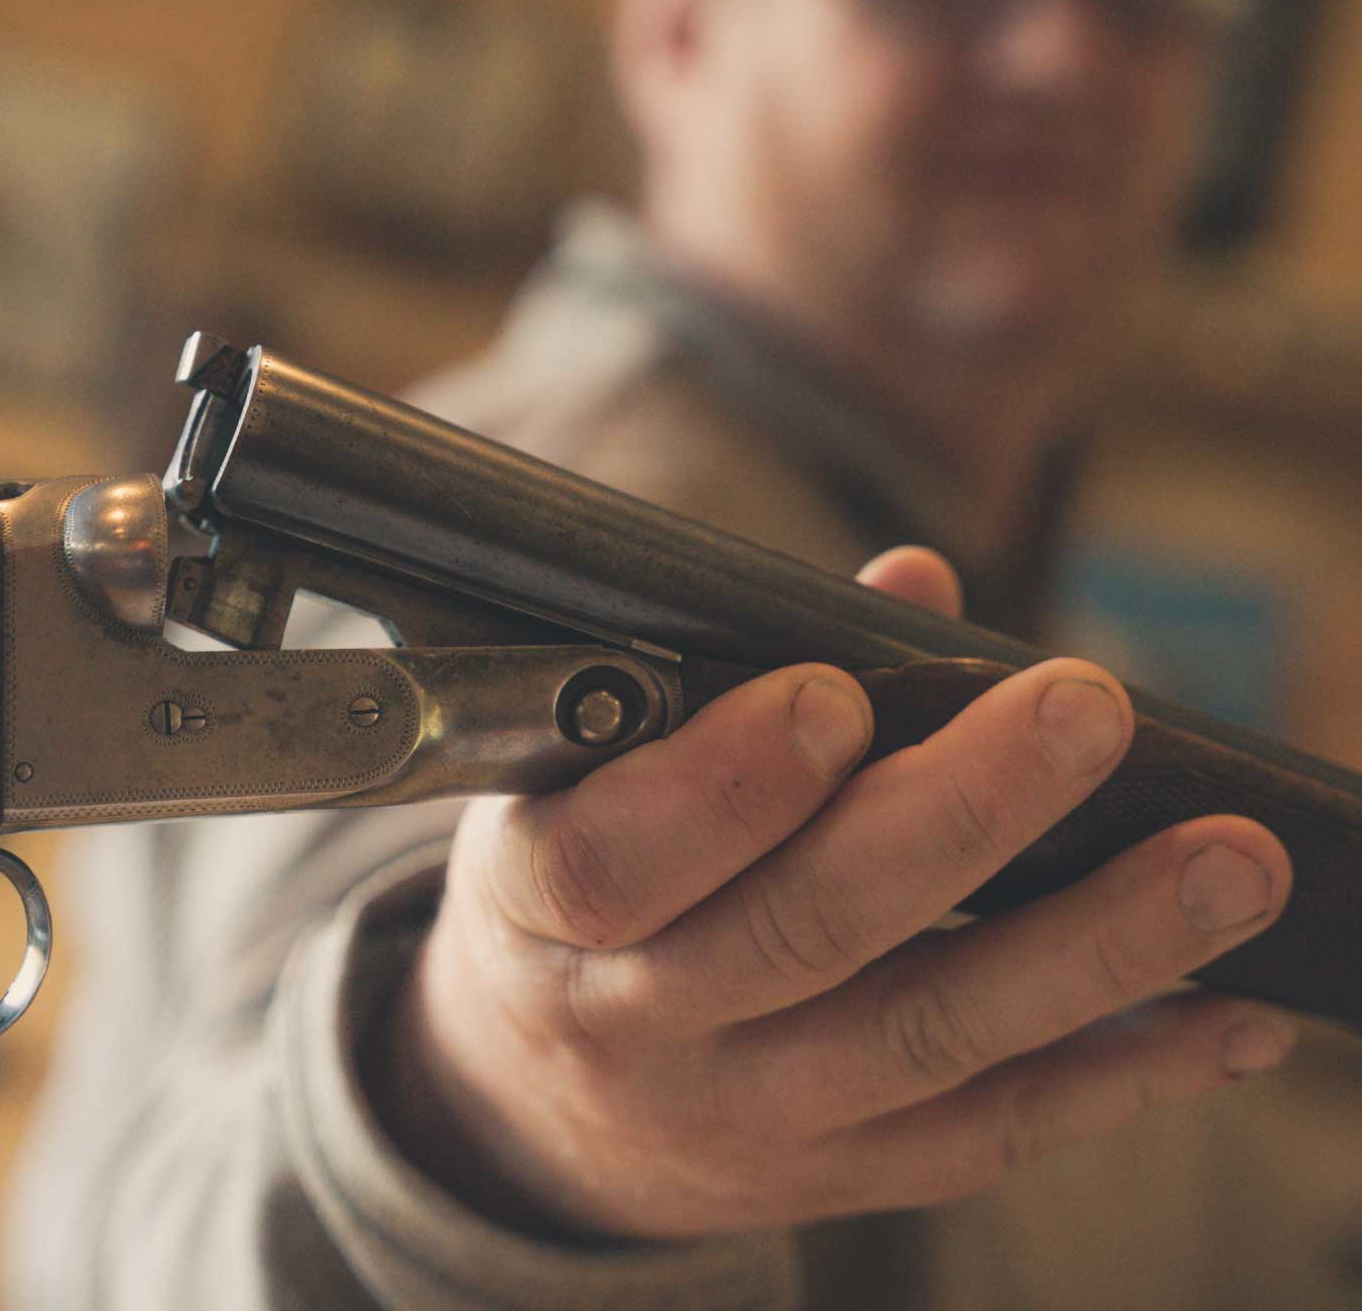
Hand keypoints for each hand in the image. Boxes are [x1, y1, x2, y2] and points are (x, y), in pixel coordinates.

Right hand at [366, 547, 1297, 1239]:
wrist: (535, 1107)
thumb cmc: (578, 879)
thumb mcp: (586, 776)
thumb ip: (734, 677)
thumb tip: (915, 589)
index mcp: (536, 904)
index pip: (612, 860)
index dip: (724, 785)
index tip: (837, 695)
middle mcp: (635, 1025)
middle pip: (802, 933)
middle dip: (958, 816)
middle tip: (1088, 709)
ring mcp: (743, 1116)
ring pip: (927, 1034)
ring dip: (1093, 945)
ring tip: (1229, 861)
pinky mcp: (838, 1176)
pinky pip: (990, 1130)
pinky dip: (1120, 1073)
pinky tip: (1227, 1015)